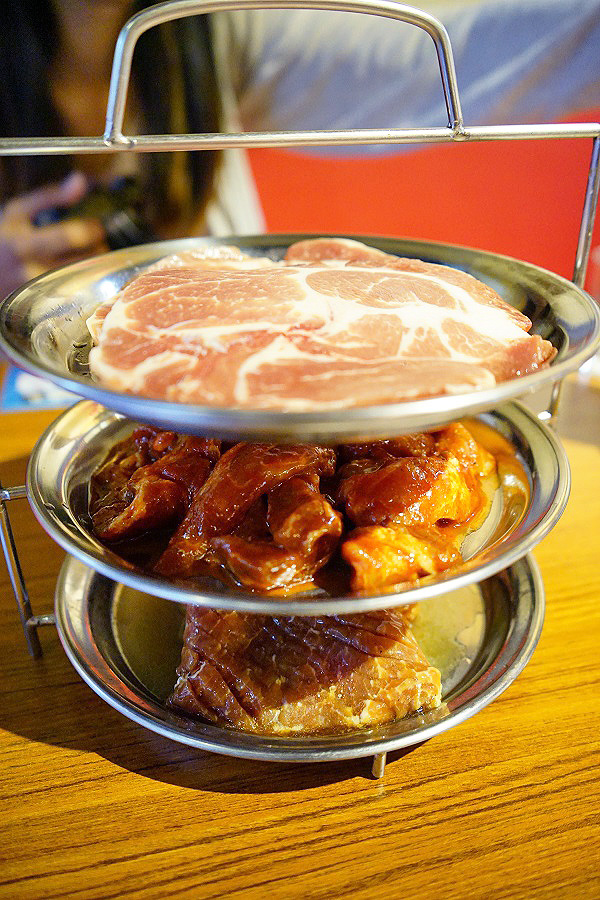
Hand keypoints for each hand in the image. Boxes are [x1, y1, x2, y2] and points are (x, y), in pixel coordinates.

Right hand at [0, 172, 107, 296]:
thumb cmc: (3, 241)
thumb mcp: (18, 213)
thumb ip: (49, 197)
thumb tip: (80, 181)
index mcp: (24, 245)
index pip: (70, 236)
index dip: (92, 229)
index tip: (95, 226)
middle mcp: (33, 273)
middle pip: (83, 262)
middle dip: (98, 249)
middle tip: (98, 242)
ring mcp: (43, 294)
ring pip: (85, 282)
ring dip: (96, 266)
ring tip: (92, 256)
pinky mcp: (49, 309)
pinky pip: (80, 297)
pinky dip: (89, 282)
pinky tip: (84, 273)